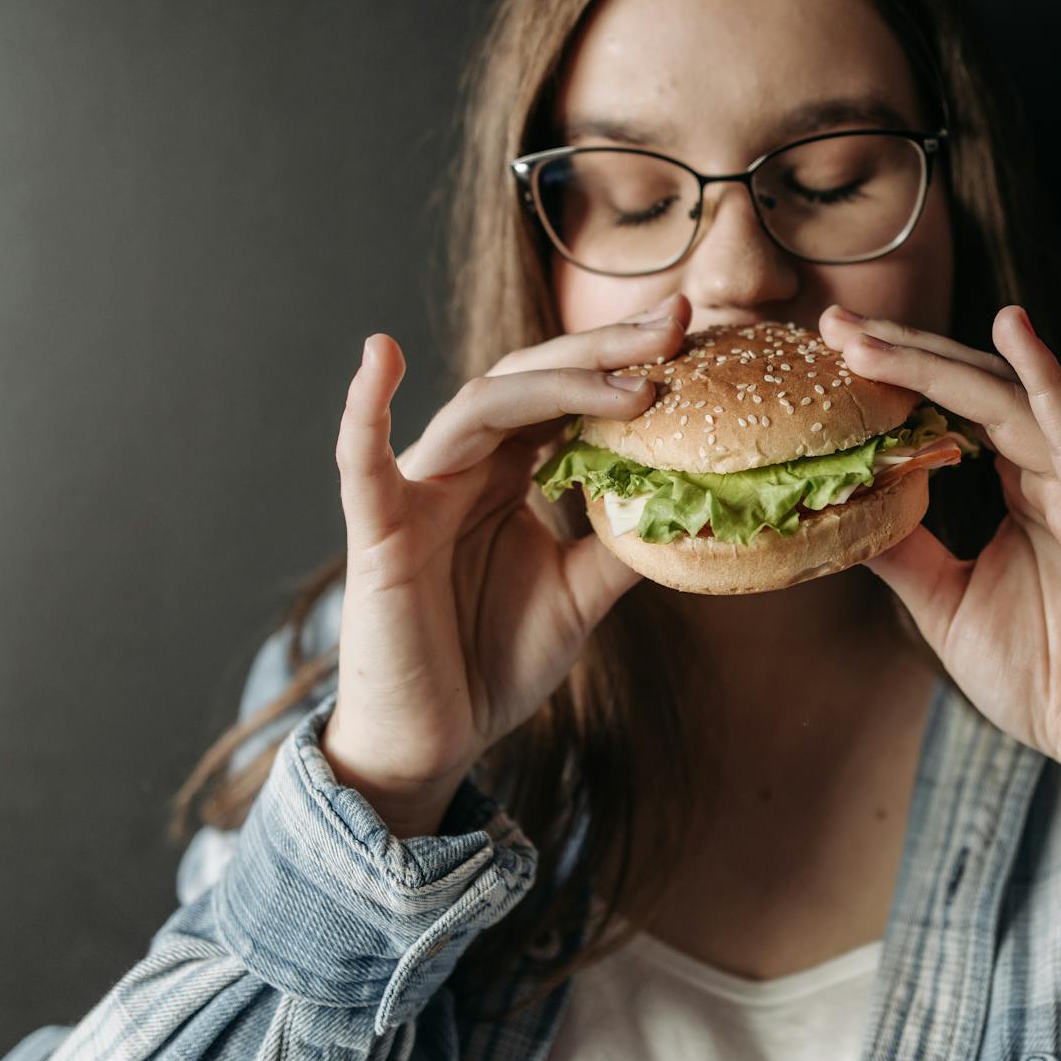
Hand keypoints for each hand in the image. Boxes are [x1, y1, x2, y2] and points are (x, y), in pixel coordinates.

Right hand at [325, 292, 690, 833]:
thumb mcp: (581, 592)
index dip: (623, 361)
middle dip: (603, 348)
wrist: (434, 739)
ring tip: (629, 377)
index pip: (567, 394)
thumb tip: (698, 501)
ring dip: (555, 383)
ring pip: (481, 407)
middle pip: (532, 380)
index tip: (691, 335)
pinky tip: (382, 355)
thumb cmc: (492, 659)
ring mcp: (418, 492)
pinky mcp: (379, 532)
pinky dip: (365, 408)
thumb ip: (626, 542)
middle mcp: (463, 466)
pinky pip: (362, 462)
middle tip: (674, 321)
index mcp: (507, 472)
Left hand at [818, 303, 1060, 802]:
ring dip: (939, 363)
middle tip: (833, 321)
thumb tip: (838, 507)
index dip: (896, 373)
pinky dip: (1045, 382)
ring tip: (873, 337)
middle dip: (902, 352)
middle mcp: (1059, 470)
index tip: (829, 345)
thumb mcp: (946, 602)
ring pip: (1011, 398)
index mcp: (1026, 483)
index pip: (955, 406)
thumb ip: (902, 549)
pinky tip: (1015, 333)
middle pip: (976, 385)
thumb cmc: (1046, 676)